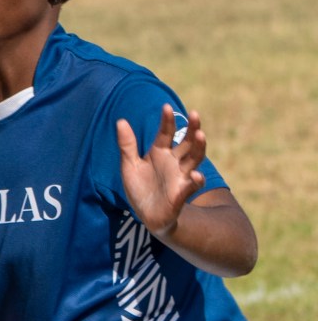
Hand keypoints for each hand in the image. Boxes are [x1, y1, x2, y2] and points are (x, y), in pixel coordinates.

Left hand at [117, 105, 207, 240]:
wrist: (147, 214)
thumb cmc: (140, 188)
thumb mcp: (129, 165)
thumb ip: (127, 145)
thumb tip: (120, 120)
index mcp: (160, 153)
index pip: (166, 133)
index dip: (167, 121)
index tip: (166, 106)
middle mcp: (174, 162)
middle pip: (188, 142)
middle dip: (193, 128)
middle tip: (195, 114)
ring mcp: (181, 177)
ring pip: (195, 159)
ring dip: (199, 147)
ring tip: (200, 135)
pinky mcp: (181, 194)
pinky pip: (191, 186)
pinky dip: (195, 181)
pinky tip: (195, 175)